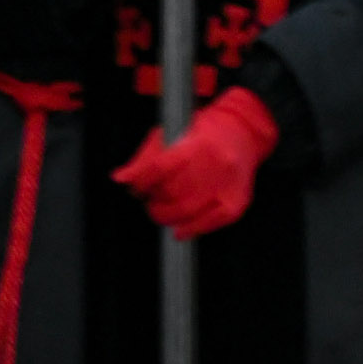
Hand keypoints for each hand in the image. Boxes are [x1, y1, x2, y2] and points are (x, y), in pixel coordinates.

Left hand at [113, 87, 279, 238]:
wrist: (242, 133)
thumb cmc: (204, 132)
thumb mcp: (172, 133)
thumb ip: (146, 157)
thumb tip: (120, 178)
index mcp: (199, 142)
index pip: (161, 167)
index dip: (142, 181)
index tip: (136, 188)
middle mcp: (217, 163)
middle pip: (173, 192)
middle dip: (153, 200)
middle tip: (148, 199)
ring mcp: (228, 184)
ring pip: (188, 211)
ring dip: (166, 216)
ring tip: (160, 211)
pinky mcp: (237, 201)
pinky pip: (211, 222)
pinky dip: (192, 230)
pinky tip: (180, 231)